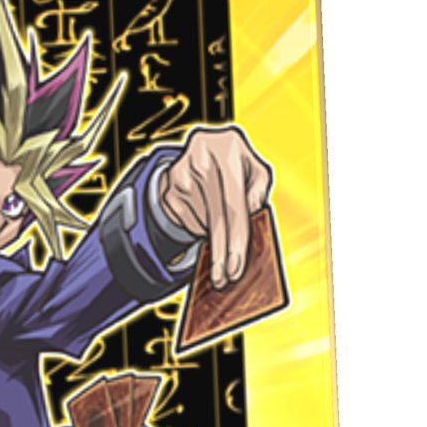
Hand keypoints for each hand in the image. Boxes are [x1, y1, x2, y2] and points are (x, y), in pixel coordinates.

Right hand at [155, 126, 272, 287]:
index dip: (236, 239)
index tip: (235, 267)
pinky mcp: (167, 188)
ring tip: (220, 215)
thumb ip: (260, 188)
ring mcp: (180, 173)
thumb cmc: (237, 165)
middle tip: (223, 278)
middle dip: (220, 253)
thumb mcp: (256, 170)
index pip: (234, 204)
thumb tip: (252, 211)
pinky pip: (186, 222)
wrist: (205, 148)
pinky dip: (199, 225)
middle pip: (214, 219)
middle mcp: (201, 157)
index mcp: (228, 148)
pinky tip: (206, 210)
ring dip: (213, 232)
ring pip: (201, 223)